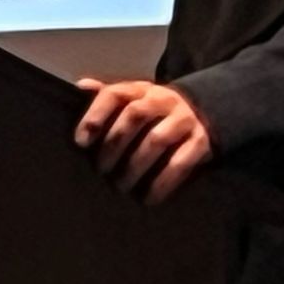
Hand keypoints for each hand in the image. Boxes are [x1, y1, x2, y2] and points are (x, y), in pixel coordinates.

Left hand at [74, 78, 212, 204]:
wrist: (202, 114)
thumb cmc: (154, 113)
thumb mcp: (133, 100)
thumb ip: (107, 96)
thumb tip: (80, 86)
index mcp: (140, 89)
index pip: (115, 94)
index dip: (95, 116)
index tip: (81, 142)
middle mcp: (163, 99)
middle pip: (135, 115)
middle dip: (114, 145)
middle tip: (101, 170)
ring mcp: (184, 119)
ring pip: (157, 139)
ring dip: (135, 165)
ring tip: (121, 185)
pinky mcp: (201, 141)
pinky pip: (181, 162)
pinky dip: (163, 182)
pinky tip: (149, 197)